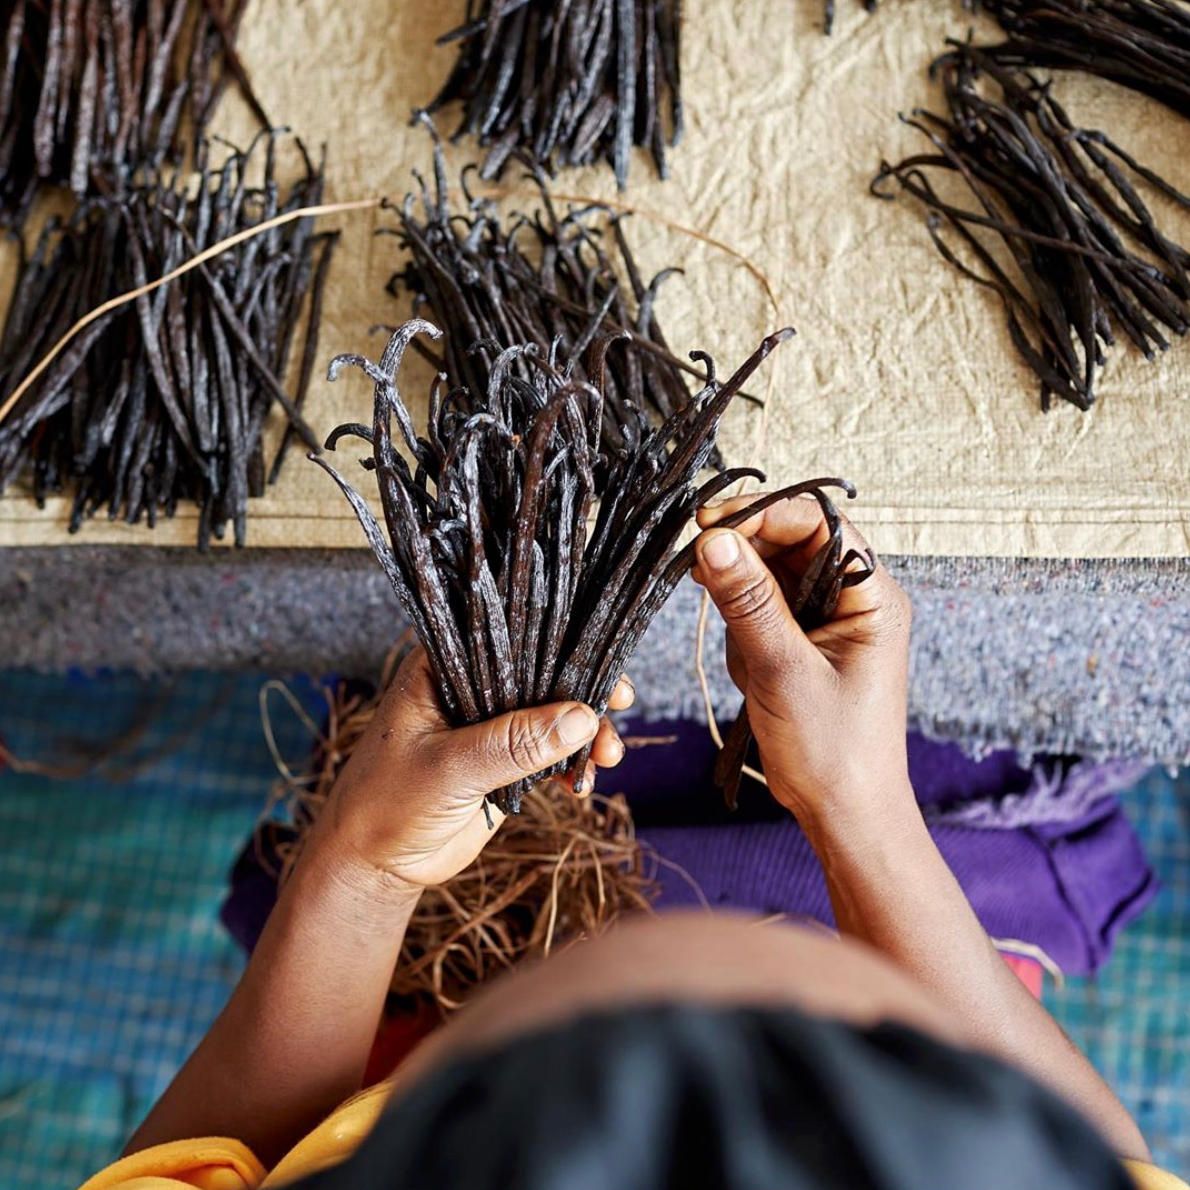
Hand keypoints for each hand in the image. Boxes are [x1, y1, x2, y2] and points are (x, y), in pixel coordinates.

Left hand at [304, 648, 633, 895]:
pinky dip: (574, 765)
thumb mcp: (449, 768)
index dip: (558, 642)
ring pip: (553, 715)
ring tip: (606, 757)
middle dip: (584, 691)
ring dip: (586, 733)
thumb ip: (513, 743)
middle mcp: (471, 688)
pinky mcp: (506, 763)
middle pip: (541, 673)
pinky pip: (552, 755)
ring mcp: (491, 727)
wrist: (373, 866)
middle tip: (619, 703)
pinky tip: (583, 785)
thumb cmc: (388, 803)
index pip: (508, 637)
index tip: (601, 659)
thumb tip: (581, 717)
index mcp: (445, 668)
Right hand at [691, 493, 912, 835]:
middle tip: (698, 572)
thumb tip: (713, 541)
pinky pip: (762, 611)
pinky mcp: (803, 642)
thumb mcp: (783, 670)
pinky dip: (742, 631)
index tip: (708, 523)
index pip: (817, 523)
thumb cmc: (833, 751)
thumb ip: (747, 600)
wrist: (844, 813)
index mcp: (872, 596)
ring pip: (768, 576)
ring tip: (747, 657)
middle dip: (743, 558)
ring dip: (740, 604)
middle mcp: (853, 599)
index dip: (763, 514)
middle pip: (789, 543)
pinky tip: (749, 669)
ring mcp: (827, 620)